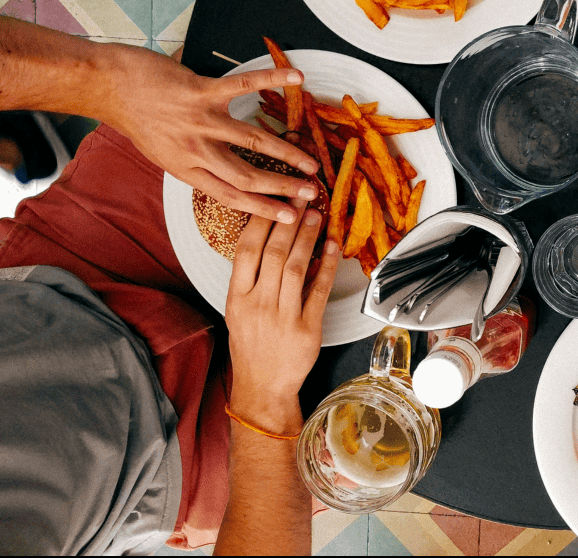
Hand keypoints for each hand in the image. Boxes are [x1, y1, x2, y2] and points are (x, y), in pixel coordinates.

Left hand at [101, 43, 319, 222]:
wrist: (109, 87)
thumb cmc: (137, 118)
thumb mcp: (163, 153)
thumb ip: (195, 163)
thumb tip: (226, 173)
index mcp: (186, 169)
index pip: (230, 196)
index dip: (263, 208)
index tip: (289, 217)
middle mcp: (195, 149)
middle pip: (247, 175)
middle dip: (283, 187)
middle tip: (311, 192)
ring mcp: (200, 120)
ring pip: (252, 141)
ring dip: (287, 153)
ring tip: (311, 161)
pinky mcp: (201, 91)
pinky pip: (243, 85)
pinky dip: (272, 79)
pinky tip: (297, 78)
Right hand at [225, 199, 339, 432]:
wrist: (262, 386)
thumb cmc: (252, 345)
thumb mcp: (240, 310)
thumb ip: (253, 278)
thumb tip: (276, 241)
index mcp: (237, 298)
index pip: (246, 250)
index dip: (262, 221)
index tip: (274, 200)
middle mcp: (258, 304)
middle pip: (274, 253)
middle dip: (289, 222)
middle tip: (301, 199)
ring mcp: (283, 317)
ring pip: (297, 267)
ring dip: (308, 238)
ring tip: (317, 216)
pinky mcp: (307, 329)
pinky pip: (319, 290)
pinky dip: (328, 266)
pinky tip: (333, 247)